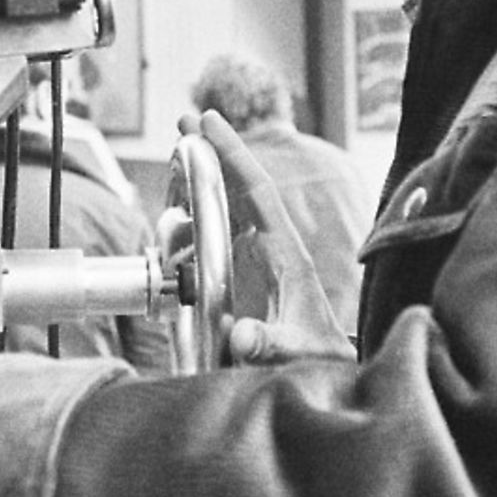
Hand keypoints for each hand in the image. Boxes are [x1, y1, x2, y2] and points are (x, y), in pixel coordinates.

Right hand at [178, 111, 353, 365]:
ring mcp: (252, 265)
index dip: (233, 153)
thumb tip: (242, 335)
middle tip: (182, 120)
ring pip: (219, 215)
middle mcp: (268, 251)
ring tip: (171, 191)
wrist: (325, 376)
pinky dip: (188, 239)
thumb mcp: (297, 353)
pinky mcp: (238, 284)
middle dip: (211, 153)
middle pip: (236, 190)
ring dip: (193, 199)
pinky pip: (208, 249)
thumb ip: (271, 343)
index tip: (209, 120)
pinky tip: (173, 247)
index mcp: (285, 254)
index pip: (257, 191)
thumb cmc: (318, 360)